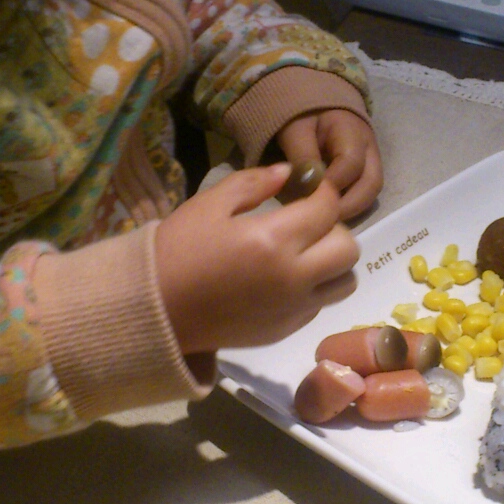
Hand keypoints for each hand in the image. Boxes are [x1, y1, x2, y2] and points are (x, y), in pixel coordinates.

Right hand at [155, 163, 358, 354]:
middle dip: (334, 228)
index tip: (311, 190)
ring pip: (345, 282)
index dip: (323, 193)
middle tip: (307, 223)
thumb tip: (288, 173)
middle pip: (348, 249)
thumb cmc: (177, 251)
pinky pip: (320, 305)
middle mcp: (293, 277)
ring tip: (305, 254)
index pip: (327, 209)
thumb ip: (253, 183)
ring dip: (333, 264)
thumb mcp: (209, 205)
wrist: (155, 310)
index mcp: (274, 240)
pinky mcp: (285, 330)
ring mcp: (293, 308)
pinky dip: (314, 289)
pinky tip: (285, 280)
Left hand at [276, 110, 382, 219]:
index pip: (351, 163)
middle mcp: (370, 148)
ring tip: (323, 222)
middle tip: (320, 222)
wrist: (314, 106)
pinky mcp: (366, 173)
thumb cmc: (303, 116)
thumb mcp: (296, 129)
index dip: (331, 185)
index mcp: (353, 130)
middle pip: (371, 184)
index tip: (308, 200)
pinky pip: (363, 194)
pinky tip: (327, 214)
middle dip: (347, 206)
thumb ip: (302, 157)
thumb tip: (307, 192)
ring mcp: (372, 162)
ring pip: (371, 193)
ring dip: (349, 210)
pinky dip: (347, 206)